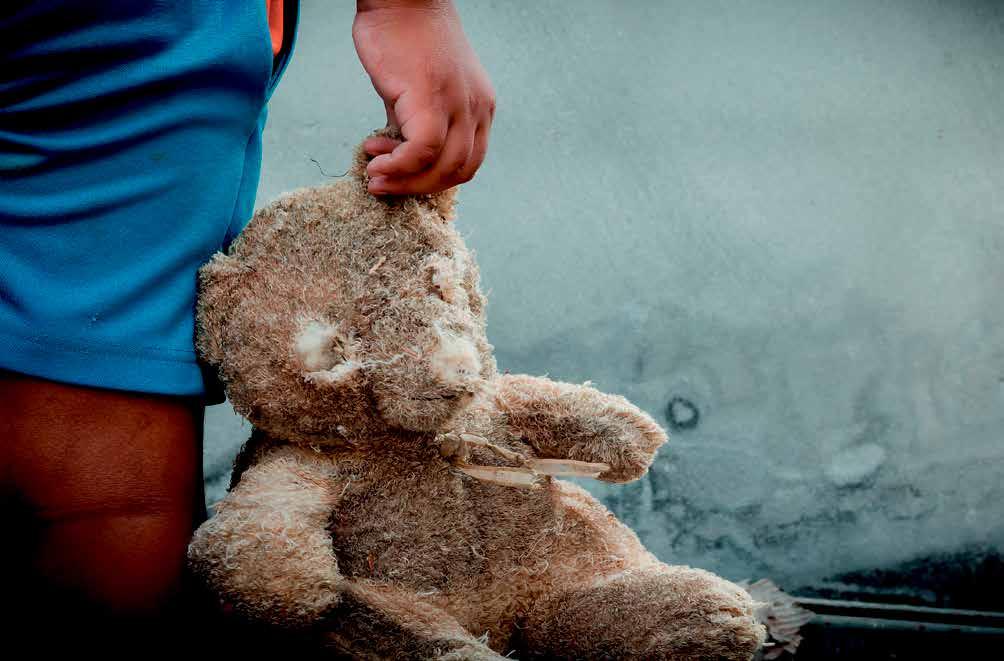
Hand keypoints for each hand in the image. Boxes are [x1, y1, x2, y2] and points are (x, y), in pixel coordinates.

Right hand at [353, 0, 494, 195]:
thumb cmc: (403, 37)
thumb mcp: (417, 90)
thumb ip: (414, 123)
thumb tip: (397, 153)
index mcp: (479, 107)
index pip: (468, 162)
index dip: (434, 178)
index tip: (400, 174)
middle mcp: (477, 108)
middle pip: (460, 172)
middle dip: (418, 187)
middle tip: (382, 183)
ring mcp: (458, 104)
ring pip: (443, 168)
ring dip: (405, 181)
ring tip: (375, 175)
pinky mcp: (432, 99)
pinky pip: (422, 151)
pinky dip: (398, 166)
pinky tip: (376, 161)